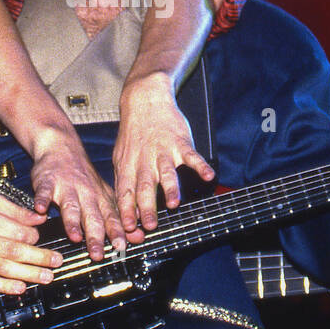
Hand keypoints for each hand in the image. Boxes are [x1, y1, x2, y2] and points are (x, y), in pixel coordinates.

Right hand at [0, 195, 61, 295]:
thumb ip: (17, 211)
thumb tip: (40, 219)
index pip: (15, 230)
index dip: (33, 236)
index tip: (40, 237)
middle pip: (14, 251)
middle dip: (39, 258)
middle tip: (56, 261)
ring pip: (5, 269)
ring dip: (30, 274)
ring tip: (47, 276)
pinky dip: (7, 287)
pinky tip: (22, 287)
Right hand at [28, 127, 125, 260]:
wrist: (61, 147)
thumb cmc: (83, 178)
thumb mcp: (104, 196)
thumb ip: (117, 219)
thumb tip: (138, 238)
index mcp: (100, 199)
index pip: (111, 218)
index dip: (116, 233)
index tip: (121, 247)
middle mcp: (86, 194)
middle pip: (92, 217)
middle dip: (96, 236)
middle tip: (98, 254)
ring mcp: (66, 187)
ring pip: (70, 206)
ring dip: (73, 222)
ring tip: (75, 236)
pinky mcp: (47, 181)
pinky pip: (44, 192)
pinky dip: (42, 200)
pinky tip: (40, 209)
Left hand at [113, 72, 215, 237]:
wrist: (145, 100)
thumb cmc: (133, 134)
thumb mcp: (121, 157)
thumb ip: (124, 183)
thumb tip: (123, 210)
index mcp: (128, 166)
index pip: (125, 192)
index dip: (126, 210)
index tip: (127, 228)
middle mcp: (145, 160)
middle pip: (145, 186)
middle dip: (146, 206)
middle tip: (149, 225)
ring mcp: (163, 151)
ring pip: (166, 172)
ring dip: (170, 188)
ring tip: (173, 204)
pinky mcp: (180, 142)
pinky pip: (191, 155)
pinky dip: (200, 165)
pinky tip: (208, 176)